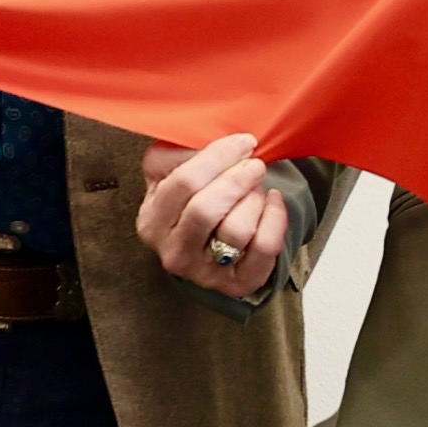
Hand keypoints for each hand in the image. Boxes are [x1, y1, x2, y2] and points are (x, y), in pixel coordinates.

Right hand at [139, 129, 292, 300]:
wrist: (208, 246)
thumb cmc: (192, 201)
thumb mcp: (171, 174)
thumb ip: (178, 153)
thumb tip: (205, 143)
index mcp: (152, 221)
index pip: (183, 183)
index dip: (217, 157)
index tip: (242, 142)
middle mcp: (173, 252)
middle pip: (205, 209)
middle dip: (237, 179)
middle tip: (255, 164)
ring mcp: (204, 273)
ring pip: (236, 230)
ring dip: (254, 199)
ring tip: (258, 187)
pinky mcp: (237, 284)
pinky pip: (263, 248)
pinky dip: (275, 219)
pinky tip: (273, 202)